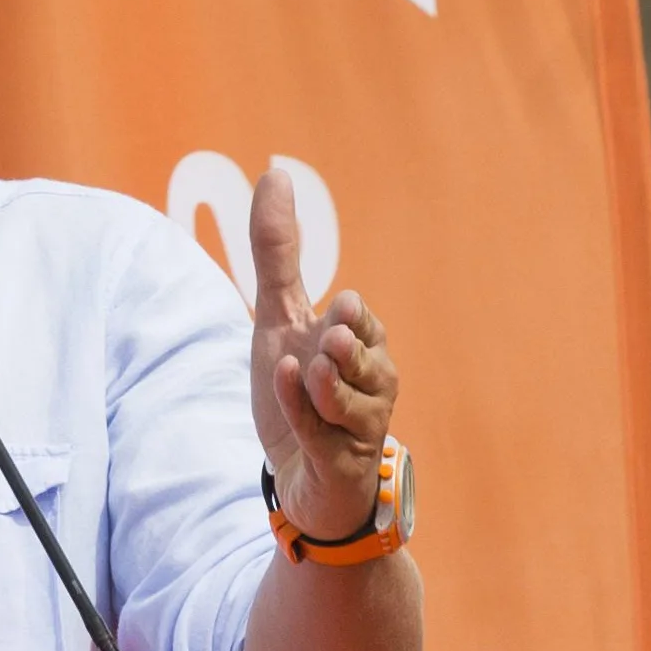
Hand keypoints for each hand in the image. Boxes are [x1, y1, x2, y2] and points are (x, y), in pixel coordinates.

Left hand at [245, 168, 398, 538]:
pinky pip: (318, 426)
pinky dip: (296, 404)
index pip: (355, 312)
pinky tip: (286, 387)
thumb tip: (275, 172)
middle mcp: (375, 382)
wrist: (300, 478)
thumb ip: (278, 249)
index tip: (328, 317)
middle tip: (322, 353)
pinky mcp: (343, 463)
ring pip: (336, 386)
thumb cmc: (296, 393)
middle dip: (332, 343)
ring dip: (312, 382)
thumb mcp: (278, 315)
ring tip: (304, 385)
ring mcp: (363, 424)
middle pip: (352, 344)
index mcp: (365, 344)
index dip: (337, 313)